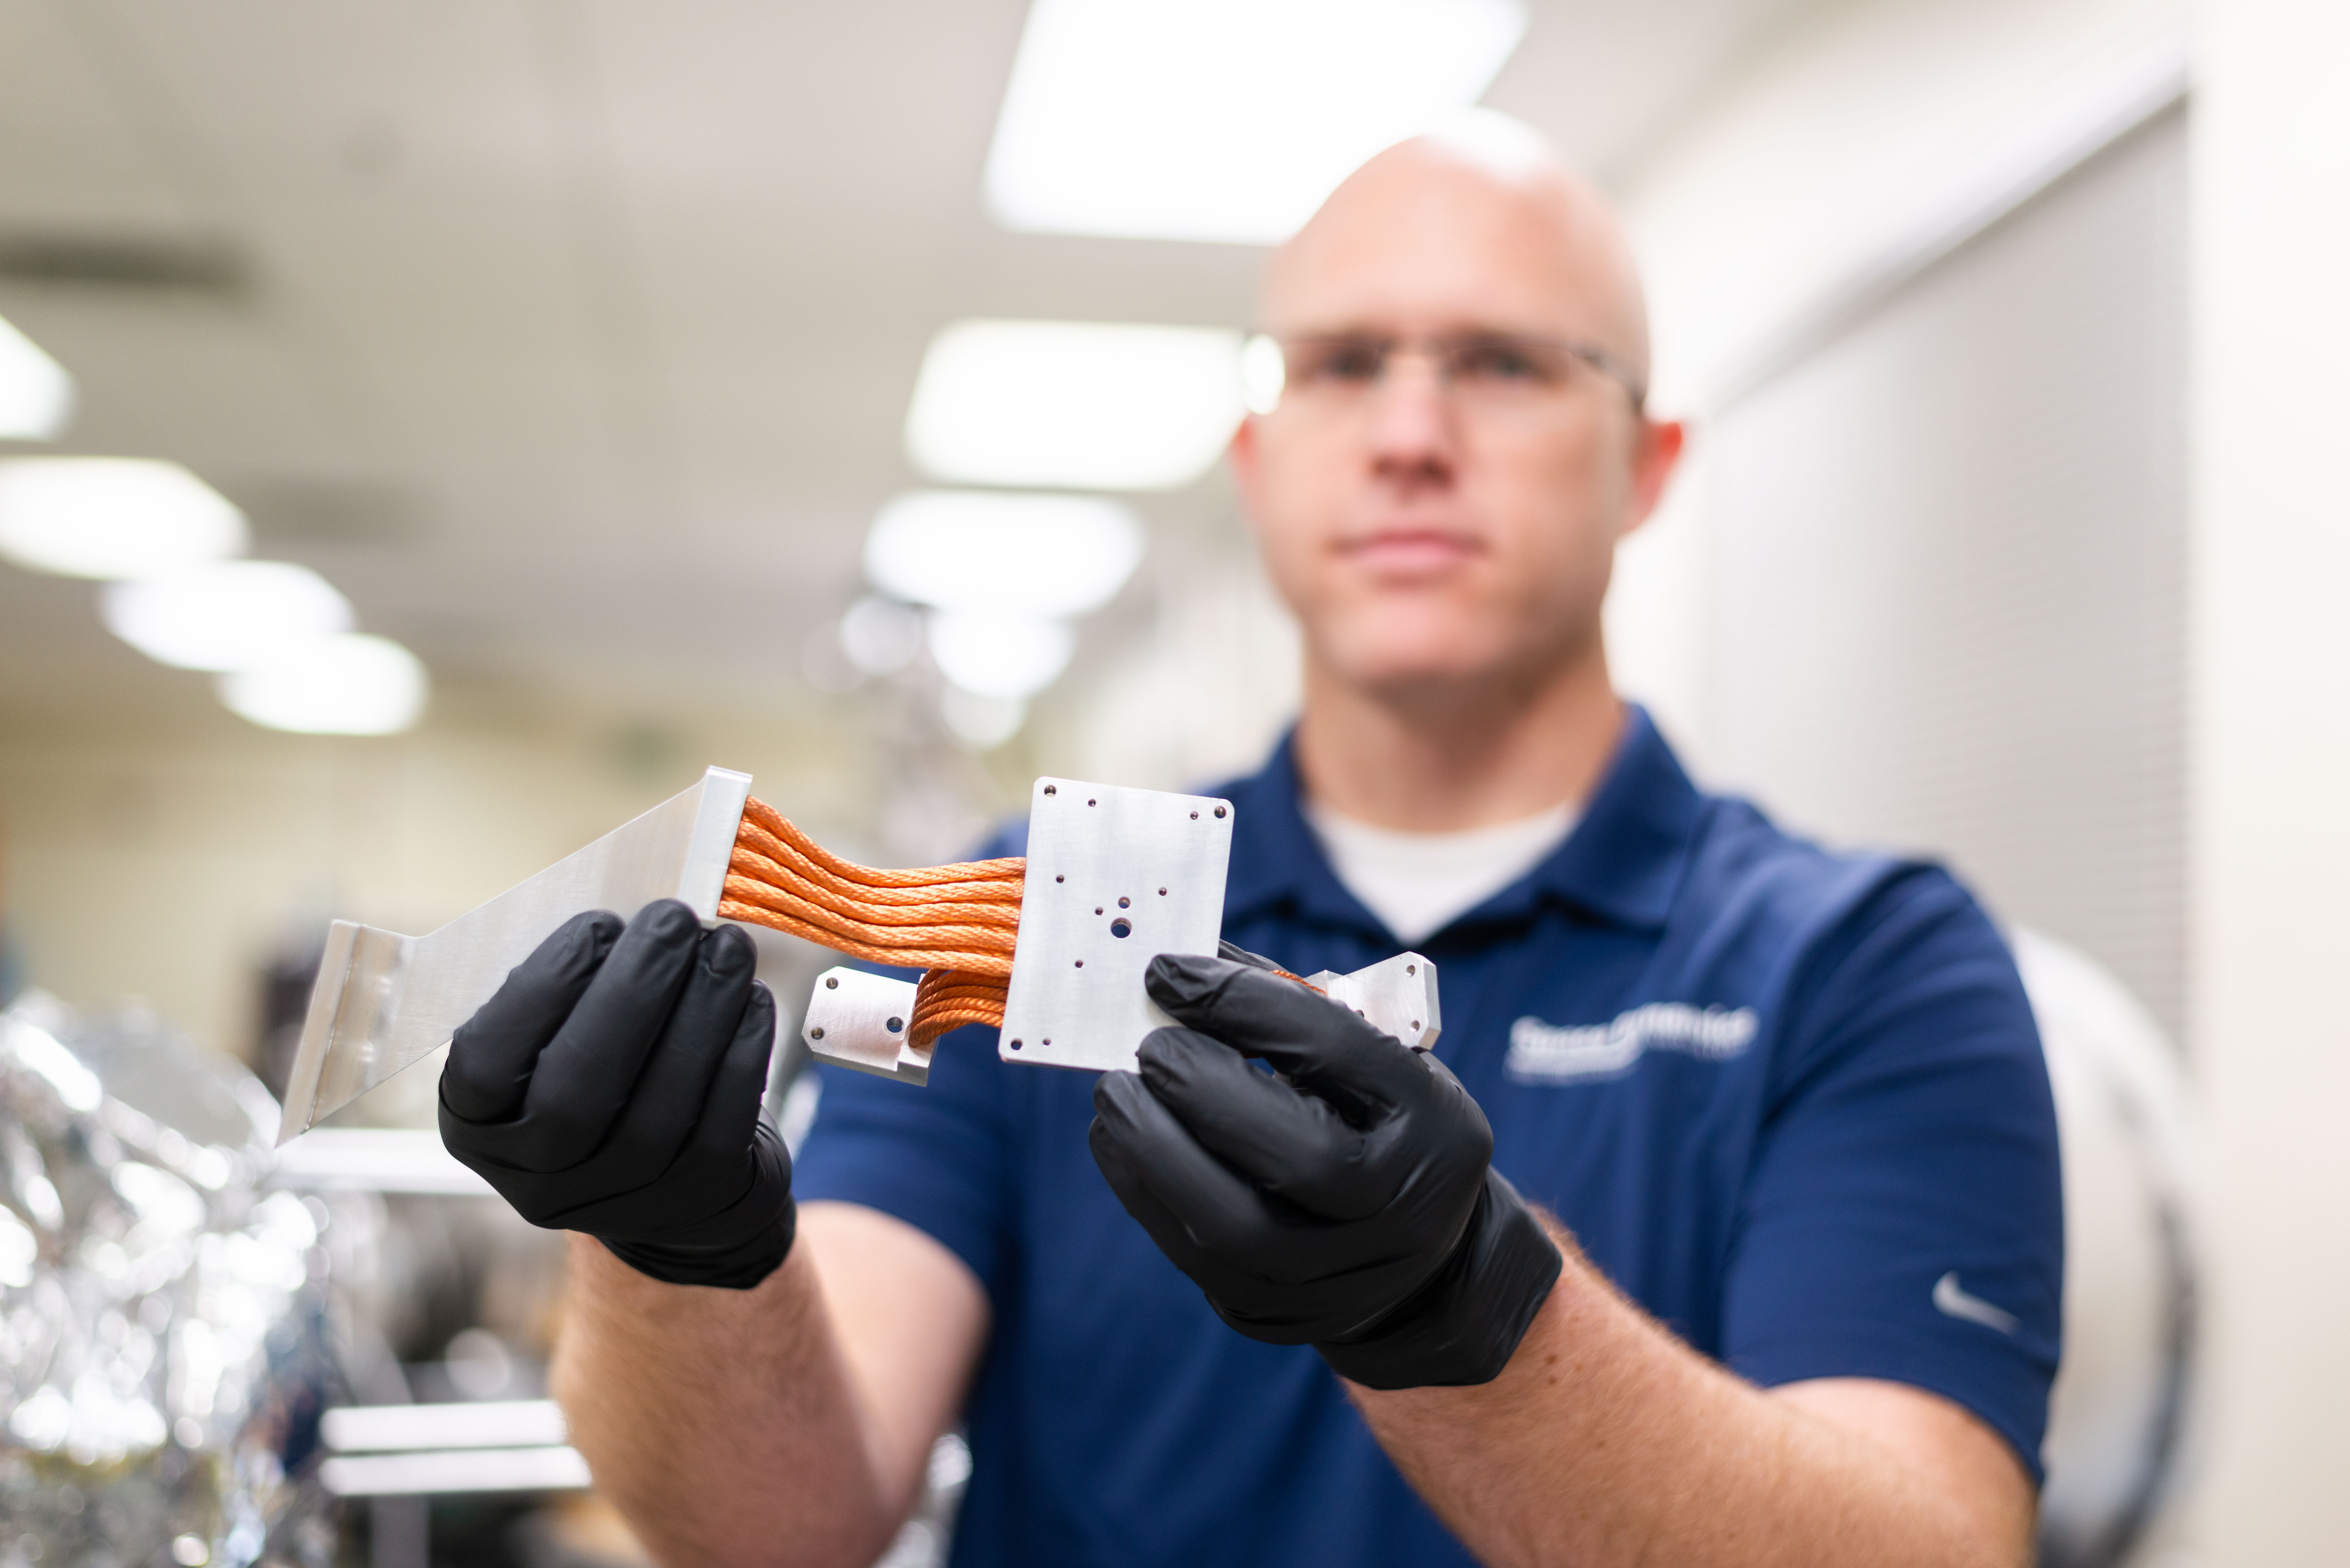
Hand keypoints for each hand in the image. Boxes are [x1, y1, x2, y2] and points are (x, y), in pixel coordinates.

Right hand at [439, 900, 793, 1289]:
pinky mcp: (695, 1200)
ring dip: (702, 1011)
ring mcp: (617, 1200)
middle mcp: (537, 1176)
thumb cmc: (606, 1075)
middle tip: (674, 920)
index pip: (484, 1063)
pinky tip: (750, 998)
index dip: (541, 990)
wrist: (671, 1178)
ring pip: (660, 1108)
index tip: (597, 924)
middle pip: (576, 1092)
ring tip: (728, 946)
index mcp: (480, 1125)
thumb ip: (570, 991)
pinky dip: (742, 1051)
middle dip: (632, 992)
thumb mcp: (555, 1038)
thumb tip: (629, 924)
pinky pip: (722, 1124)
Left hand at [1089, 952, 1560, 1388]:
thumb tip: (1181, 970)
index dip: (1245, 1003)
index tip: (1170, 973)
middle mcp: (1405, 1211)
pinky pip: (1197, 1262)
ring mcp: (1345, 1278)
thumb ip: (1284, 1008)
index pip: (1339, 1050)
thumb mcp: (1366, 1055)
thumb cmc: (1372, 1123)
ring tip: (1114, 1095)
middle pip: (1300, 1158)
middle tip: (1146, 1049)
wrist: (1414, 1254)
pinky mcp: (1279, 1315)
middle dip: (1204, 1092)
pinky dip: (1144, 1194)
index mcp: (1436, 1125)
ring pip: (1234, 1228)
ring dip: (1155, 1152)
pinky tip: (1118, 1142)